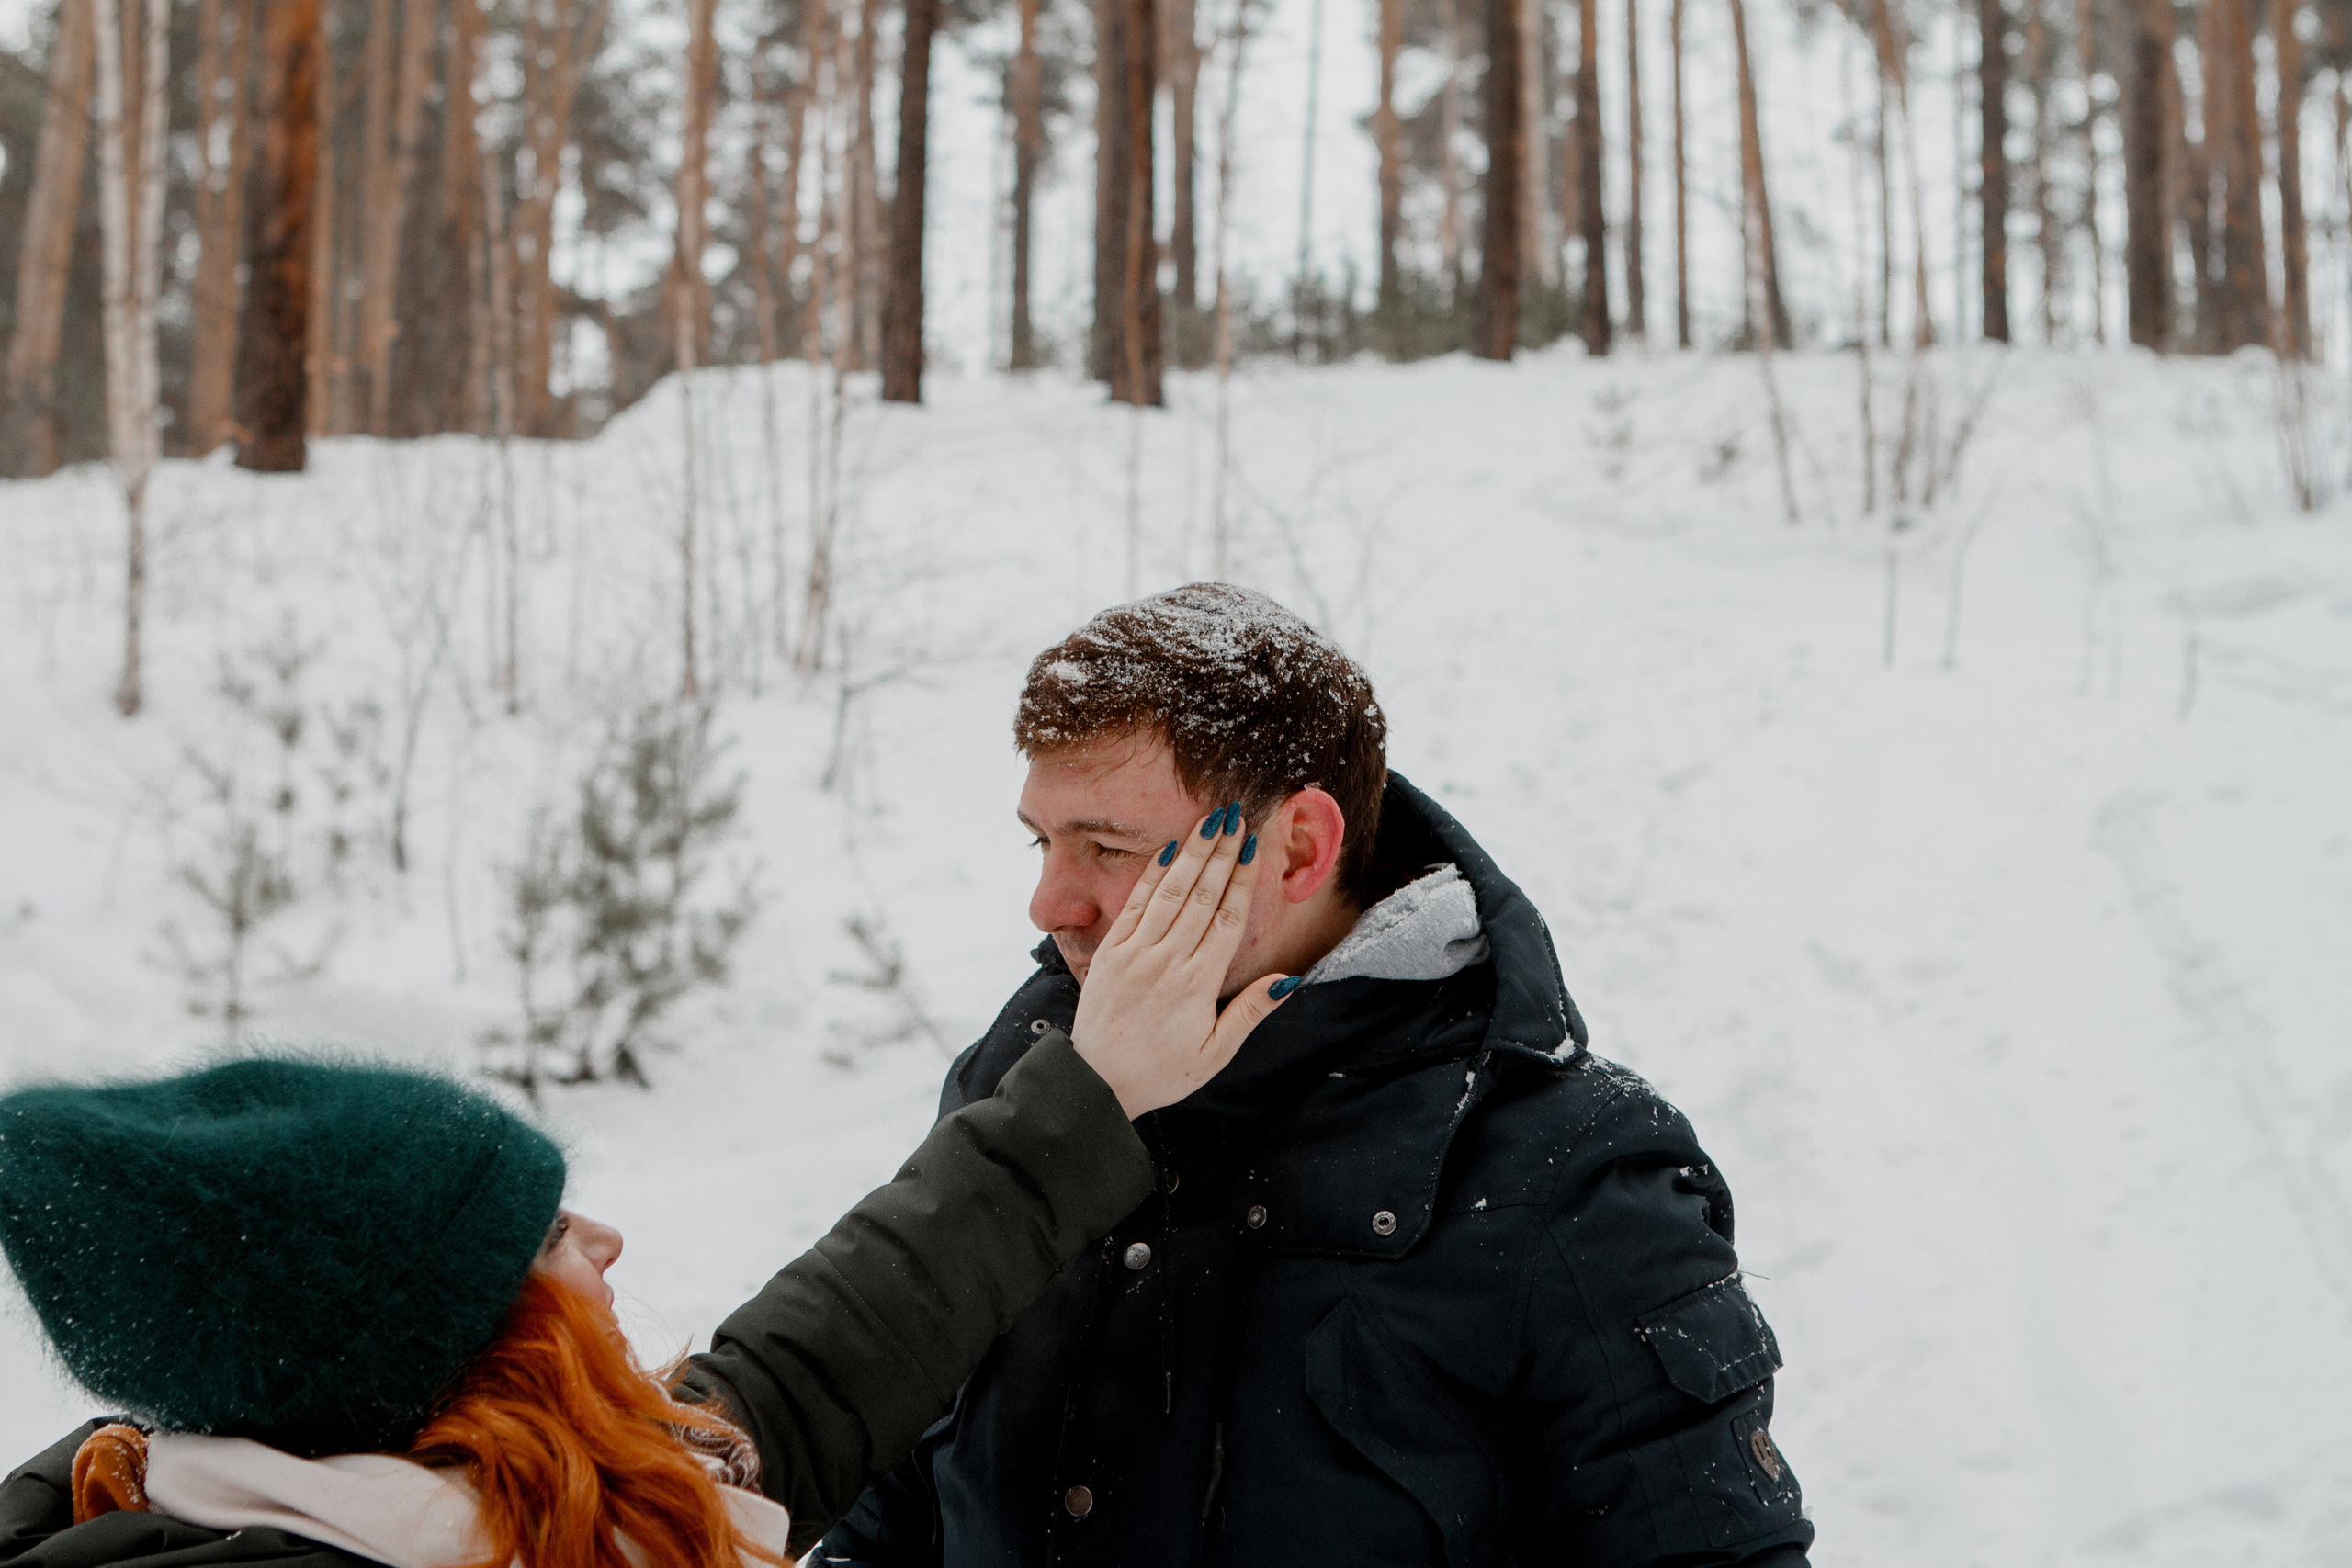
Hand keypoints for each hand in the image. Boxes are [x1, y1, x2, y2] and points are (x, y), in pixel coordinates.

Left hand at [1068, 803, 1297, 1118]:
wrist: (1096, 1081)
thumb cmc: (1160, 1072)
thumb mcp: (1215, 1053)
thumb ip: (1249, 1012)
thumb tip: (1287, 980)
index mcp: (1199, 982)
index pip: (1228, 917)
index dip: (1242, 878)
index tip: (1252, 846)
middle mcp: (1168, 959)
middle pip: (1203, 894)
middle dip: (1221, 852)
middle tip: (1235, 815)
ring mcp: (1136, 951)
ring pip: (1171, 891)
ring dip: (1191, 853)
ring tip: (1208, 821)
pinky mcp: (1109, 952)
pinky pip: (1135, 904)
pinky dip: (1152, 875)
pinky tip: (1167, 851)